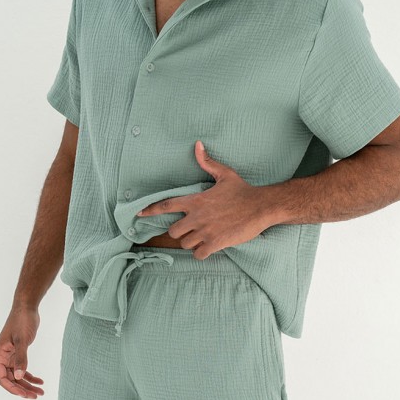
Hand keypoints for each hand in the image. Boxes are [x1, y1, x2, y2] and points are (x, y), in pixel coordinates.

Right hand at [0, 304, 44, 397]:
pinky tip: (40, 381)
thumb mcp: (22, 340)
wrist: (26, 308)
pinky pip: (21, 369)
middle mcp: (1, 357)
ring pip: (17, 376)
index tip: (24, 394)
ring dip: (28, 384)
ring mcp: (9, 356)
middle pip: (10, 379)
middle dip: (22, 389)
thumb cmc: (22, 321)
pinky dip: (30, 376)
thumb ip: (21, 358)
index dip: (12, 388)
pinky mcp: (17, 353)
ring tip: (41, 392)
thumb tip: (18, 377)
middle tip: (36, 396)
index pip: (1, 378)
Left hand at [135, 141, 272, 257]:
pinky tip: (209, 247)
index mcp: (196, 200)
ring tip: (203, 237)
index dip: (150, 210)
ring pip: (185, 243)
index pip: (166, 205)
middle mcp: (197, 217)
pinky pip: (198, 254)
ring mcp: (205, 231)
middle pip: (173, 231)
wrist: (261, 206)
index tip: (139, 214)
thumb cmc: (243, 190)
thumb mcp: (224, 174)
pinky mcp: (215, 243)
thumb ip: (207, 162)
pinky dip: (201, 253)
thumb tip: (197, 145)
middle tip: (191, 229)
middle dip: (180, 232)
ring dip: (192, 242)